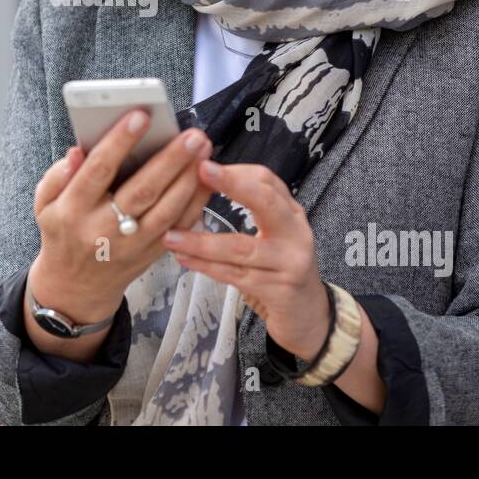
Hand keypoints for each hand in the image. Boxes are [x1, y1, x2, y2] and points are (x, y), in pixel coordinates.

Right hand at [30, 109, 214, 320]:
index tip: (139, 116)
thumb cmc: (63, 233)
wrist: (76, 287)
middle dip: (170, 160)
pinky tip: (207, 178)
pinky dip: (197, 201)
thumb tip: (77, 152)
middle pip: (141, 191)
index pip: (98, 171)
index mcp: (72, 211)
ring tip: (203, 149)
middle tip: (191, 135)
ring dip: (189, 178)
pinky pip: (179, 226)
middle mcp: (104, 230)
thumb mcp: (44, 204)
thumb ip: (57, 175)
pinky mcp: (152, 254)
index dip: (119, 142)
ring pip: (166, 211)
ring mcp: (131, 246)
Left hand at [161, 161, 331, 362]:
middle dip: (233, 184)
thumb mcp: (275, 232)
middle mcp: (296, 234)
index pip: (267, 181)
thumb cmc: (281, 266)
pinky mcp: (277, 291)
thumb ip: (253, 206)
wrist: (308, 314)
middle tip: (200, 171)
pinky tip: (183, 259)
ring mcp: (289, 264)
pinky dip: (206, 267)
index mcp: (292, 214)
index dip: (235, 171)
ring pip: (240, 248)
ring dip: (201, 241)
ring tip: (170, 234)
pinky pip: (235, 276)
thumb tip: (205, 176)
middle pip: (266, 203)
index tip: (203, 164)